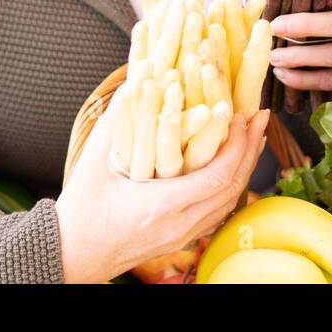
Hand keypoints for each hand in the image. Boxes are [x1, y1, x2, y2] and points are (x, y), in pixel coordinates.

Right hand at [55, 99, 269, 283]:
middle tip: (260, 117)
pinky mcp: (180, 238)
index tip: (243, 115)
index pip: (218, 176)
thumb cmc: (80, 208)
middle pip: (234, 188)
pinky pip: (218, 210)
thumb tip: (138, 77)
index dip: (237, 144)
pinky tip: (232, 163)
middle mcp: (179, 225)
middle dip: (251, 150)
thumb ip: (119, 119)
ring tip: (252, 135)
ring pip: (229, 201)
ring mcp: (182, 236)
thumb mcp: (95, 160)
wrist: (71, 254)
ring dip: (244, 166)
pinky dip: (230, 183)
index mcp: (162, 206)